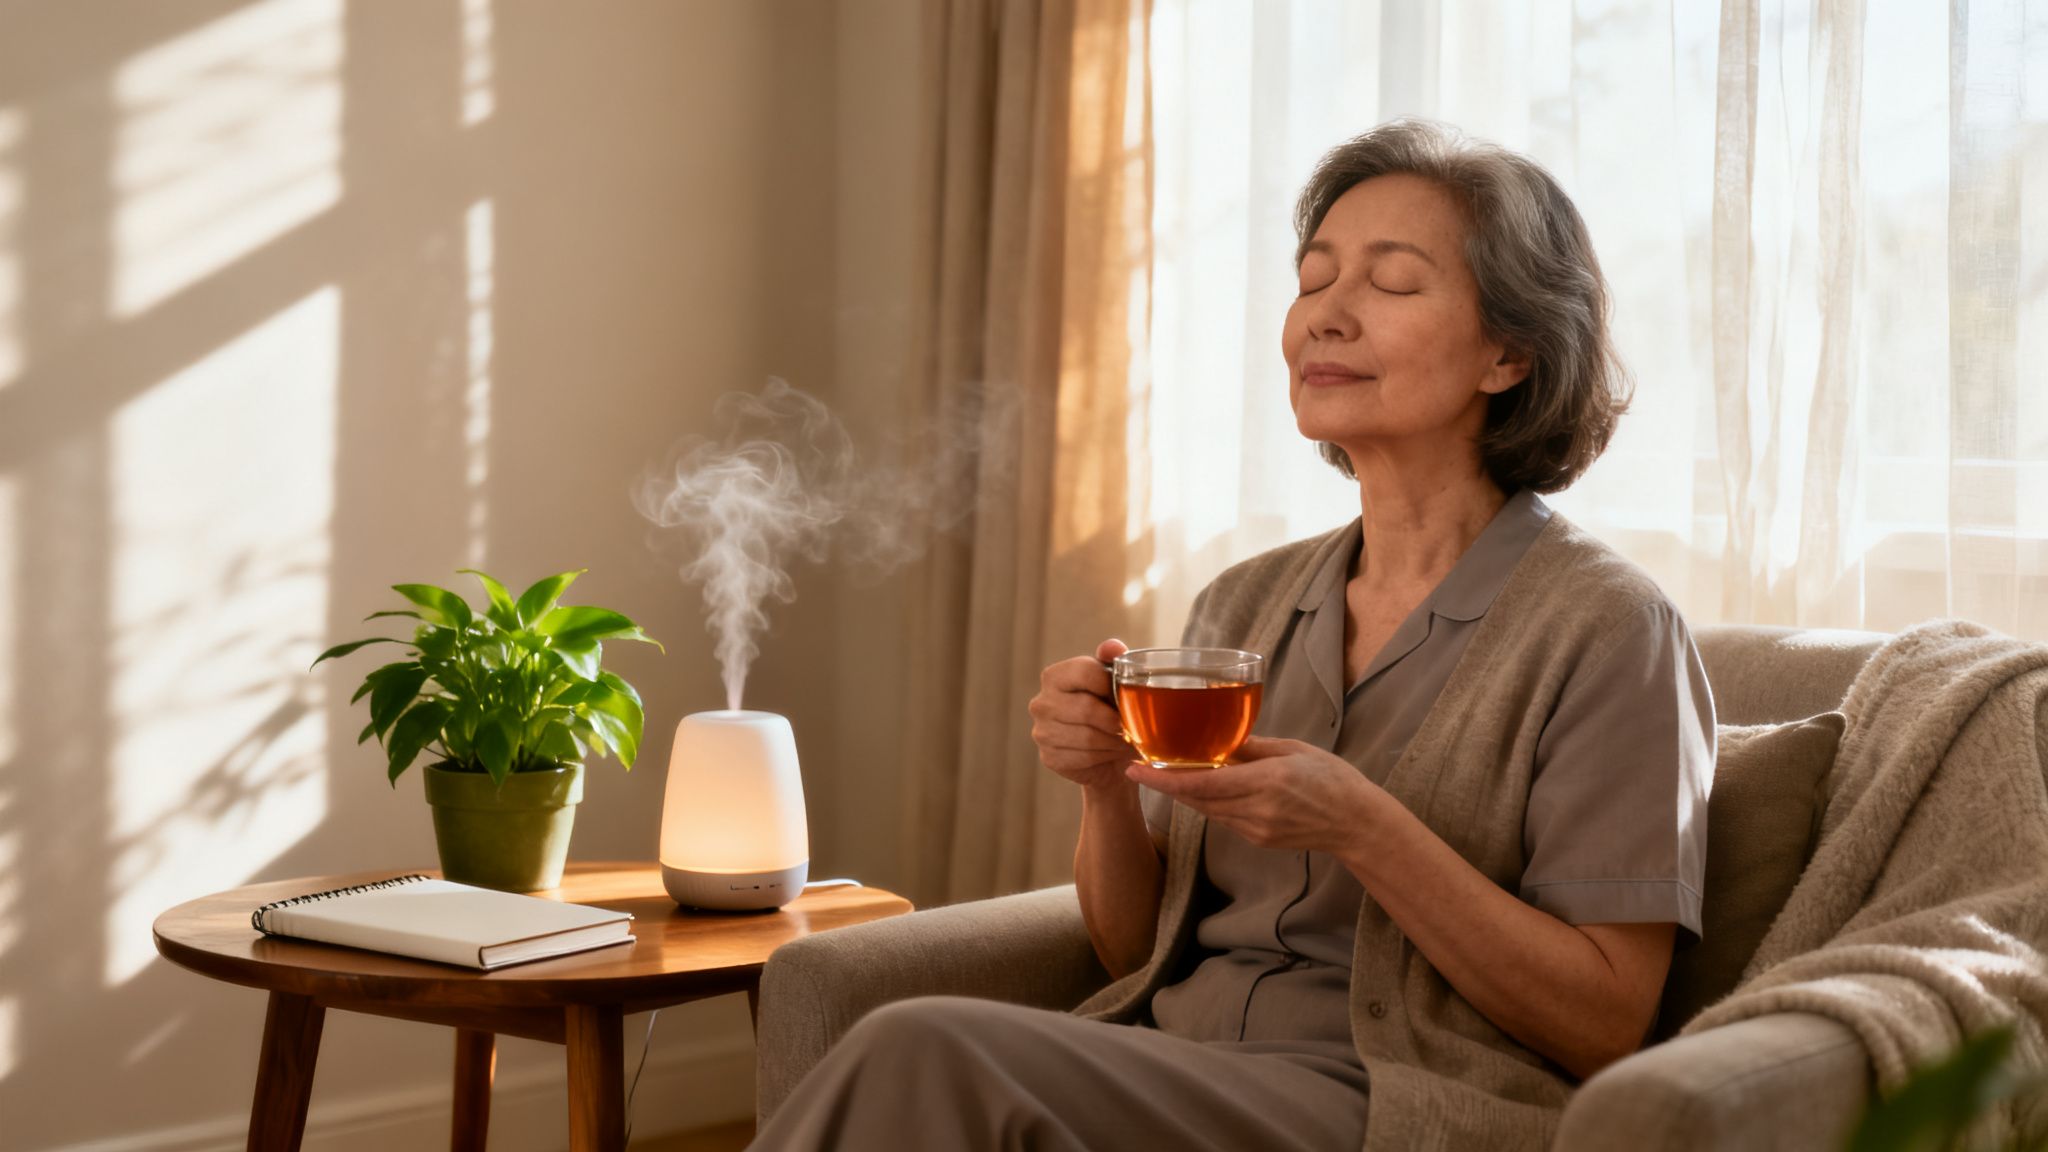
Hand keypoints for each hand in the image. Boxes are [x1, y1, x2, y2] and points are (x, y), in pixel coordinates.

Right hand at [1029, 639, 1136, 791]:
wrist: (1104, 752)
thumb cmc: (1109, 708)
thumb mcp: (1113, 680)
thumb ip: (1114, 659)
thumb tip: (1112, 646)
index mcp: (1054, 676)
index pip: (1086, 673)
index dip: (1112, 685)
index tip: (1127, 696)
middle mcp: (1041, 702)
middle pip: (1087, 708)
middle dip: (1117, 721)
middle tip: (1133, 727)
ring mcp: (1042, 732)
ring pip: (1088, 737)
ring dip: (1115, 741)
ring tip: (1128, 741)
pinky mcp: (1049, 758)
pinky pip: (1085, 758)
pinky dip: (1106, 757)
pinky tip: (1113, 753)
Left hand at [1127, 735, 1376, 853]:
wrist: (1356, 823)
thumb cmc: (1332, 779)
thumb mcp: (1293, 750)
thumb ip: (1252, 747)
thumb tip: (1218, 739)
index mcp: (1266, 781)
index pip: (1203, 783)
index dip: (1165, 779)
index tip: (1136, 769)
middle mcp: (1257, 809)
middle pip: (1197, 800)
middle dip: (1167, 785)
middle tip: (1141, 767)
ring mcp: (1256, 829)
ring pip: (1208, 810)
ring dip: (1187, 794)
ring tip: (1167, 773)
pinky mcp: (1258, 839)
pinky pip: (1224, 819)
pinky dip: (1210, 802)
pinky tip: (1207, 788)